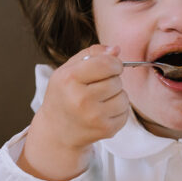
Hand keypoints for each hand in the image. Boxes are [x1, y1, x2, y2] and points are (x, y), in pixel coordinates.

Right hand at [18, 44, 129, 180]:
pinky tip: (103, 112)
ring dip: (117, 96)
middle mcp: (80, 99)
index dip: (114, 63)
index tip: (112, 66)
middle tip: (99, 87)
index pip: (106, 64)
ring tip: (101, 100)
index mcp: (69, 79)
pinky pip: (125, 113)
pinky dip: (118, 111)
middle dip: (113, 81)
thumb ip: (92, 54)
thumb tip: (116, 49)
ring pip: (124, 97)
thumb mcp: (68, 69)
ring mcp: (93, 117)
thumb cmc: (64, 95)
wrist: (56, 131)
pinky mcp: (105, 130)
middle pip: (116, 81)